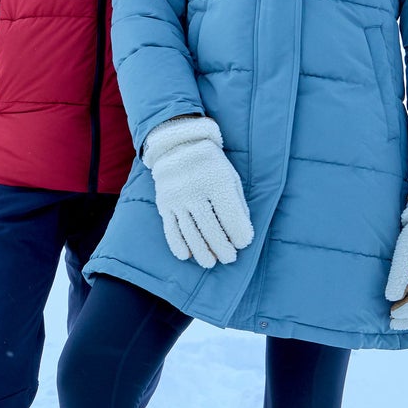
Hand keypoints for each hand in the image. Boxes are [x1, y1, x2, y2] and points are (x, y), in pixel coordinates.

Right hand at [143, 115, 252, 267]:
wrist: (177, 145)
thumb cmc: (212, 165)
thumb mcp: (230, 177)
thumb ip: (237, 204)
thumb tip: (241, 234)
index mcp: (217, 181)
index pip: (231, 216)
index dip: (239, 234)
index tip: (243, 243)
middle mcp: (195, 191)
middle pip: (211, 228)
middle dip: (222, 247)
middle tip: (229, 258)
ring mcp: (177, 199)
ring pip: (190, 232)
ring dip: (202, 251)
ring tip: (211, 262)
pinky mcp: (164, 204)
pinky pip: (170, 229)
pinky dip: (178, 245)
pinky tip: (187, 255)